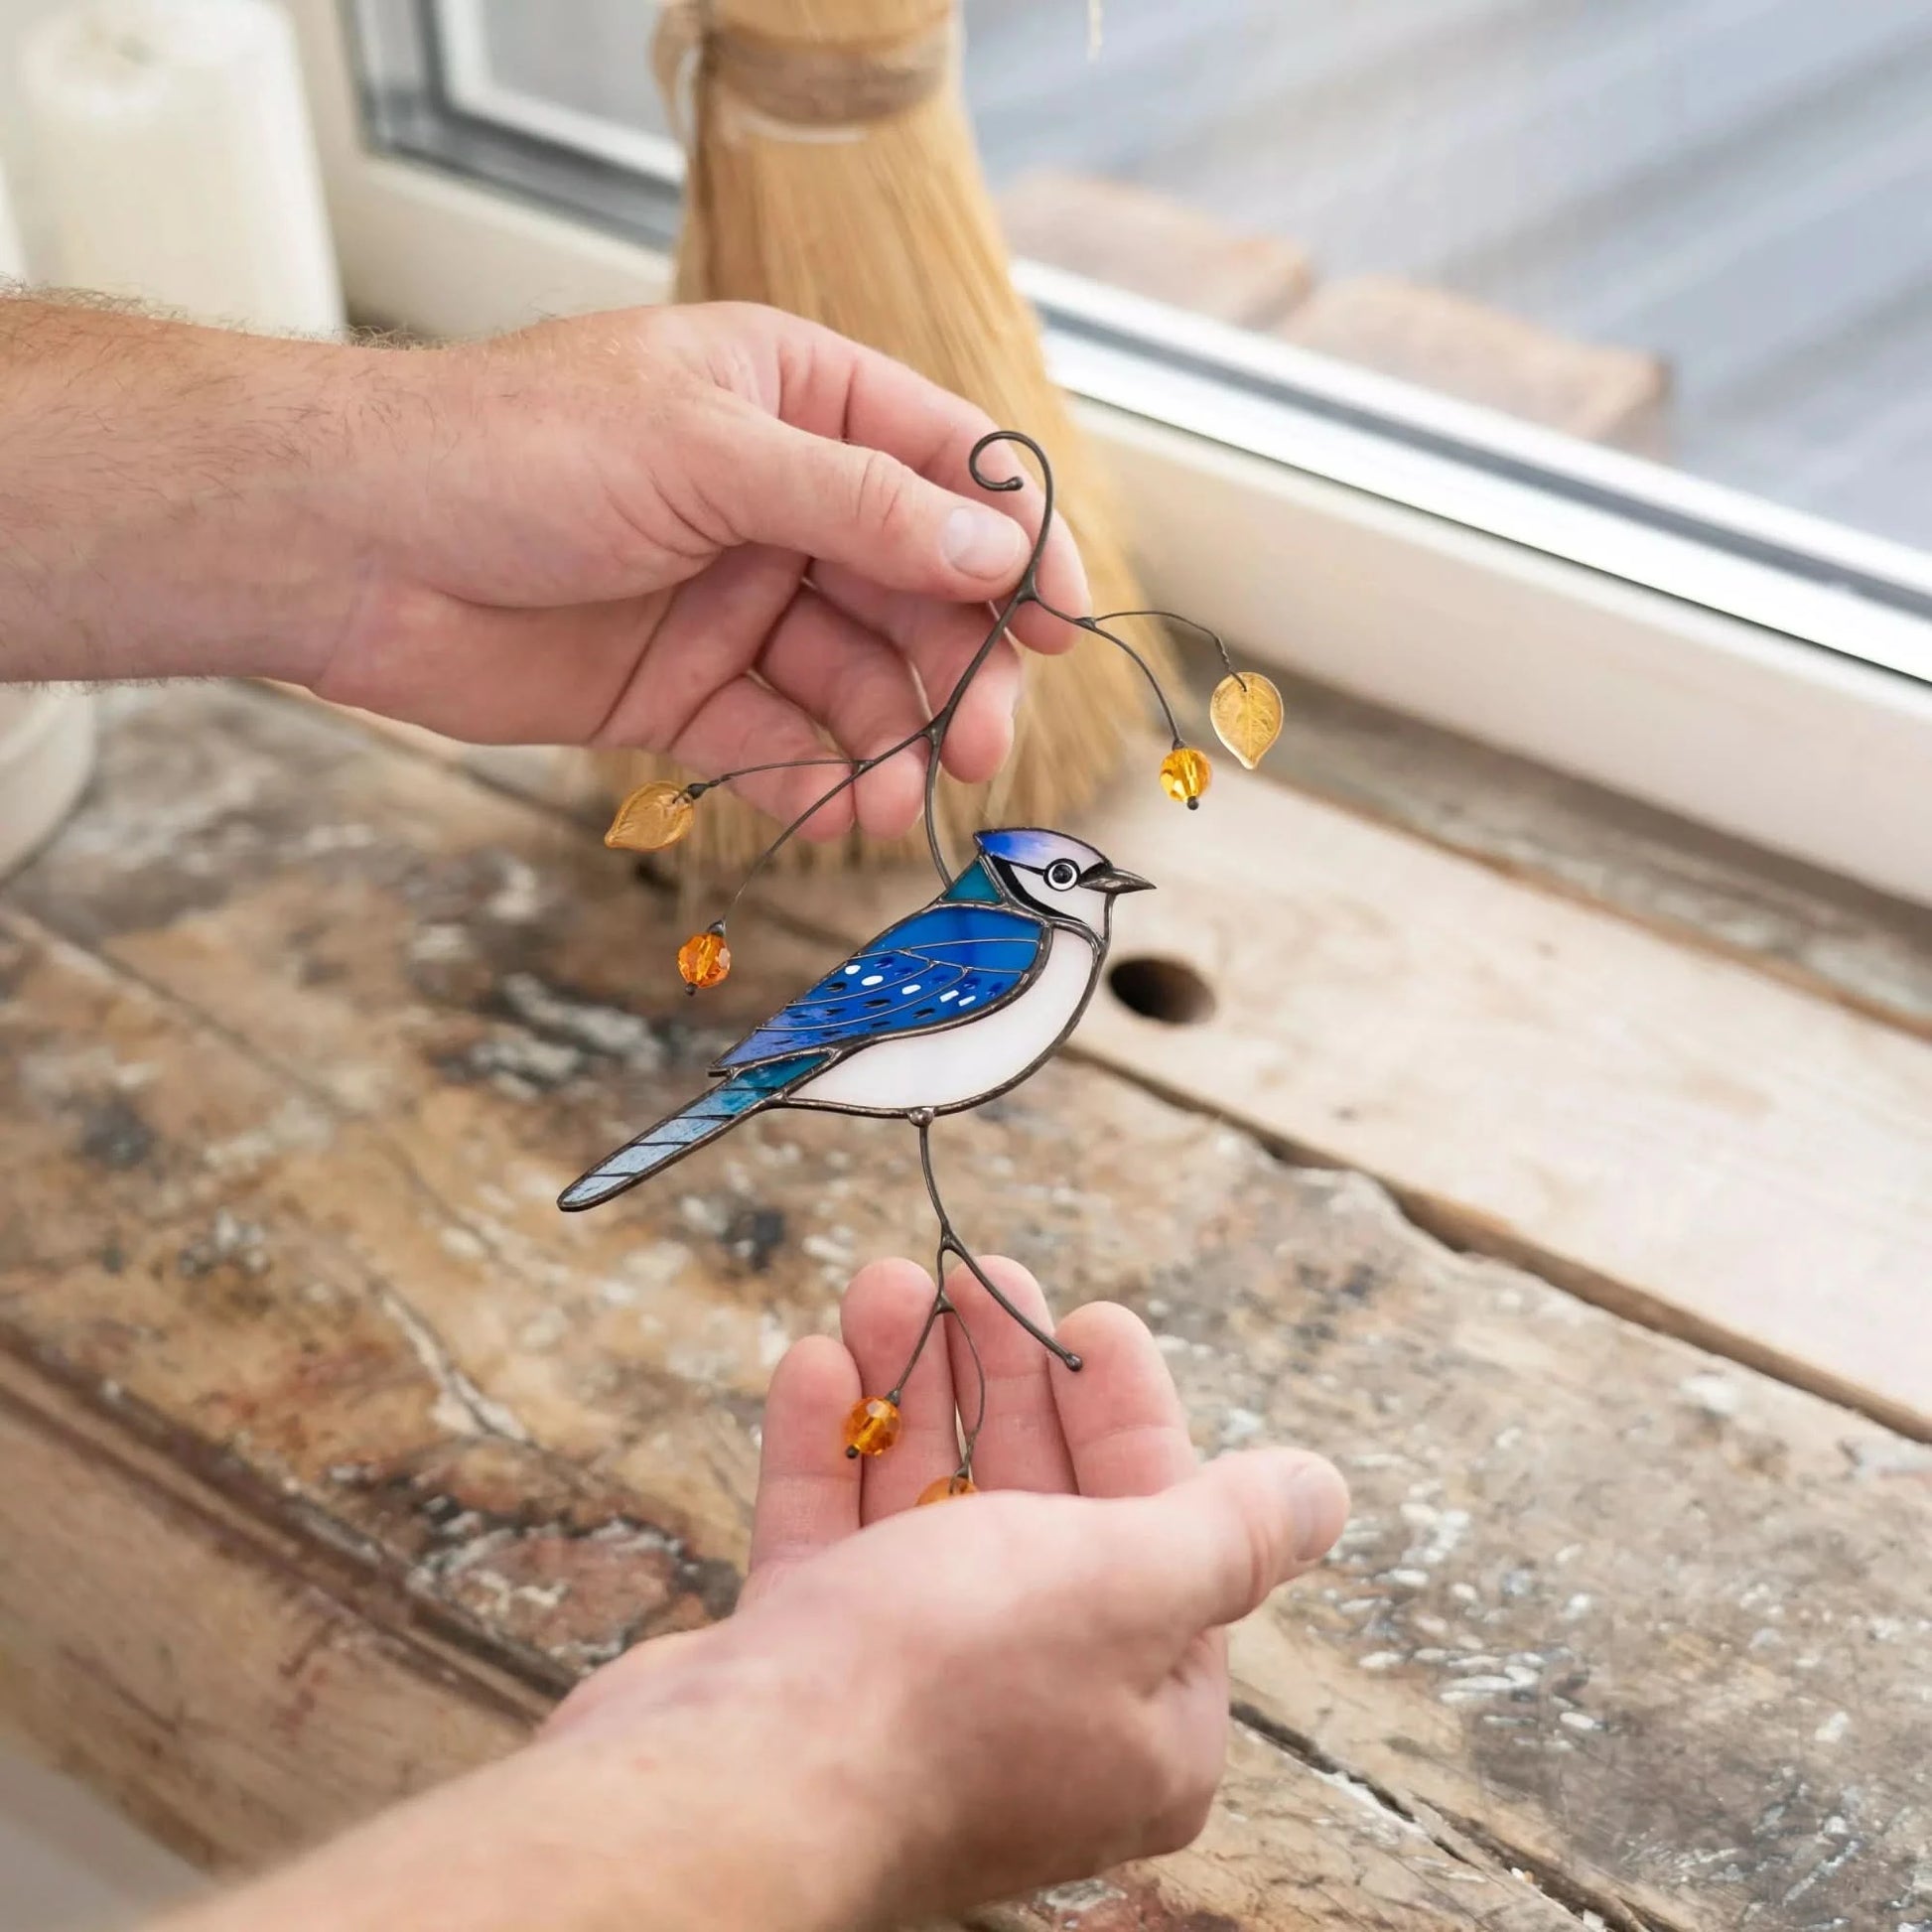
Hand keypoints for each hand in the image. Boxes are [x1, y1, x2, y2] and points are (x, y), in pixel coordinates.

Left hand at [0, 297, 1087, 838]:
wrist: (348, 547)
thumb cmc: (507, 451)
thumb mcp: (706, 453)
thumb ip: (862, 506)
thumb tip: (995, 548)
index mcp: (791, 397)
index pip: (945, 465)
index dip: (1012, 542)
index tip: (1060, 620)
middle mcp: (776, 498)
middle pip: (916, 590)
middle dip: (956, 670)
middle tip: (982, 745)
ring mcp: (733, 598)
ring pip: (855, 679)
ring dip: (890, 743)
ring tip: (903, 804)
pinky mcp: (684, 689)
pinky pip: (780, 740)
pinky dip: (814, 781)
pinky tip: (836, 815)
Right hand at [546, 1258, 1349, 1927]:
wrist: (733, 1790)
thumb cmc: (943, 1688)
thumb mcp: (1121, 1583)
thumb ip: (1224, 1532)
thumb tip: (1320, 1493)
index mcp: (1138, 1715)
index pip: (1156, 1531)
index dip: (1124, 1412)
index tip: (1089, 1318)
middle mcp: (1031, 1708)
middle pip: (1034, 1505)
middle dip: (1004, 1376)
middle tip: (978, 1274)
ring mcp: (909, 1691)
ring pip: (920, 1507)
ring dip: (906, 1387)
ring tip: (886, 1285)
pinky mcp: (807, 1674)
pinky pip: (825, 1539)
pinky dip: (825, 1447)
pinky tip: (820, 1363)